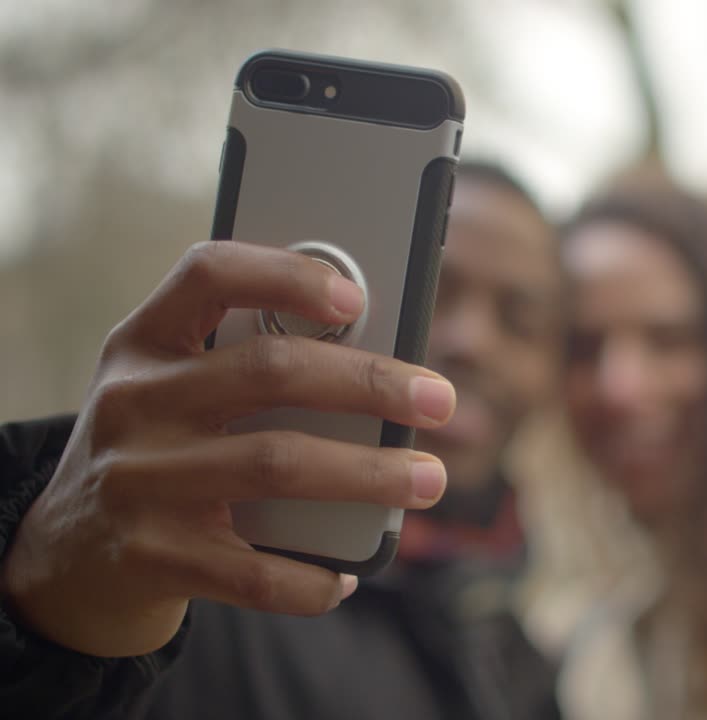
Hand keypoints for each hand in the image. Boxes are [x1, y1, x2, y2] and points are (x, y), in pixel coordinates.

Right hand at [0, 241, 455, 656]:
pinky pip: (253, 570)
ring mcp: (137, 480)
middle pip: (271, 370)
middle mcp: (134, 402)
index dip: (286, 274)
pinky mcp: (150, 557)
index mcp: (145, 342)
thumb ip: (249, 365)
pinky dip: (313, 577)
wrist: (67, 552)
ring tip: (428, 479)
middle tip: (440, 400)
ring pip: (276, 463)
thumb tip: (384, 369)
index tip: (357, 296)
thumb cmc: (158, 448)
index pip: (209, 275)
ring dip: (369, 474)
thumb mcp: (175, 389)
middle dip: (371, 383)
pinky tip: (346, 576)